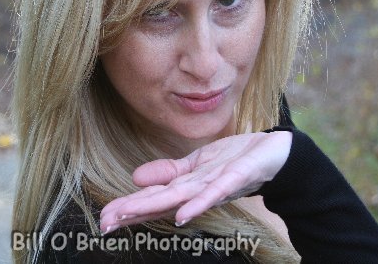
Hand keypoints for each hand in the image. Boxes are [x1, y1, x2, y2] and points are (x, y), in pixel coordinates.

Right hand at [99, 130, 291, 233]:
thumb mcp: (195, 163)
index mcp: (187, 188)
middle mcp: (198, 192)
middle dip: (133, 211)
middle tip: (106, 223)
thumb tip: (135, 178)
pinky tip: (182, 216)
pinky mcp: (235, 178)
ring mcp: (215, 187)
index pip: (153, 198)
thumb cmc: (233, 160)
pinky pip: (215, 193)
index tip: (103, 218)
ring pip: (181, 198)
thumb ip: (167, 172)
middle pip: (161, 202)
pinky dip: (198, 205)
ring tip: (129, 216)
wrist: (274, 154)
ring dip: (155, 208)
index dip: (129, 208)